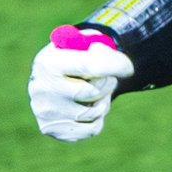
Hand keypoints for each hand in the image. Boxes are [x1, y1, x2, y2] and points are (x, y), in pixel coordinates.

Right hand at [28, 26, 134, 140]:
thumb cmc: (71, 60)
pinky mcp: (52, 129)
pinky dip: (97, 118)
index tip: (128, 67)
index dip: (115, 65)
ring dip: (103, 101)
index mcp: (49, 62)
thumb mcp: (79, 43)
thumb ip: (93, 42)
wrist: (49, 82)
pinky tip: (88, 107)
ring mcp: (47, 112)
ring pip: (95, 111)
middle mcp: (43, 89)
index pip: (91, 65)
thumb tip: (103, 52)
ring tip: (95, 92)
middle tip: (109, 77)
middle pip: (95, 91)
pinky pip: (93, 128)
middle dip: (108, 83)